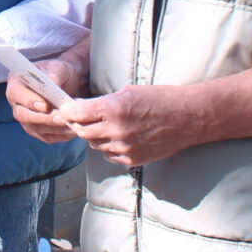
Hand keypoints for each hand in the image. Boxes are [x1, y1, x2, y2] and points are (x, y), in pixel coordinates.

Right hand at [6, 59, 82, 143]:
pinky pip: (46, 137)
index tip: (44, 105)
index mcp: (16, 83)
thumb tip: (52, 85)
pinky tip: (72, 130)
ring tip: (70, 124)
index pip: (16, 94)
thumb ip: (53, 75)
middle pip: (23, 115)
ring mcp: (26, 118)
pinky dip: (60, 135)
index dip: (28, 101)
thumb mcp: (58, 68)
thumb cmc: (59, 72)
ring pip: (35, 129)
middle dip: (43, 118)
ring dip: (53, 128)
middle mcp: (17, 103)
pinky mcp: (38, 130)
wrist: (68, 82)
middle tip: (60, 118)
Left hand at [58, 84, 197, 166]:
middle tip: (73, 118)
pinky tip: (112, 137)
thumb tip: (84, 108)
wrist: (187, 118)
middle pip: (82, 132)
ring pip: (95, 145)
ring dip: (91, 136)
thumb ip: (105, 102)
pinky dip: (106, 146)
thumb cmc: (160, 99)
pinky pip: (109, 155)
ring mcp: (125, 148)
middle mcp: (117, 130)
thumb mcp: (129, 92)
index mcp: (115, 109)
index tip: (64, 109)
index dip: (68, 111)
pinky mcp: (133, 159)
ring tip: (96, 126)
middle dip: (75, 124)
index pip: (79, 113)